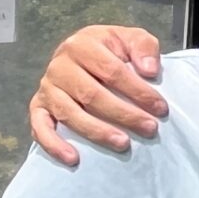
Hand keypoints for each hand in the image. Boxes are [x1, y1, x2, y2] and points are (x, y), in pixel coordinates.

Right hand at [28, 26, 167, 164]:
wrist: (83, 53)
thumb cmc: (111, 50)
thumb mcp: (131, 38)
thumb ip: (144, 47)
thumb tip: (149, 71)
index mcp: (82, 45)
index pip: (112, 71)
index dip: (137, 91)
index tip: (160, 108)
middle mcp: (59, 65)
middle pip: (91, 94)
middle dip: (124, 114)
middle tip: (149, 129)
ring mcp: (47, 87)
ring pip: (69, 113)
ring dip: (97, 132)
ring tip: (123, 144)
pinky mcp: (38, 106)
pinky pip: (39, 127)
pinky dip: (53, 144)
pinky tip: (73, 158)